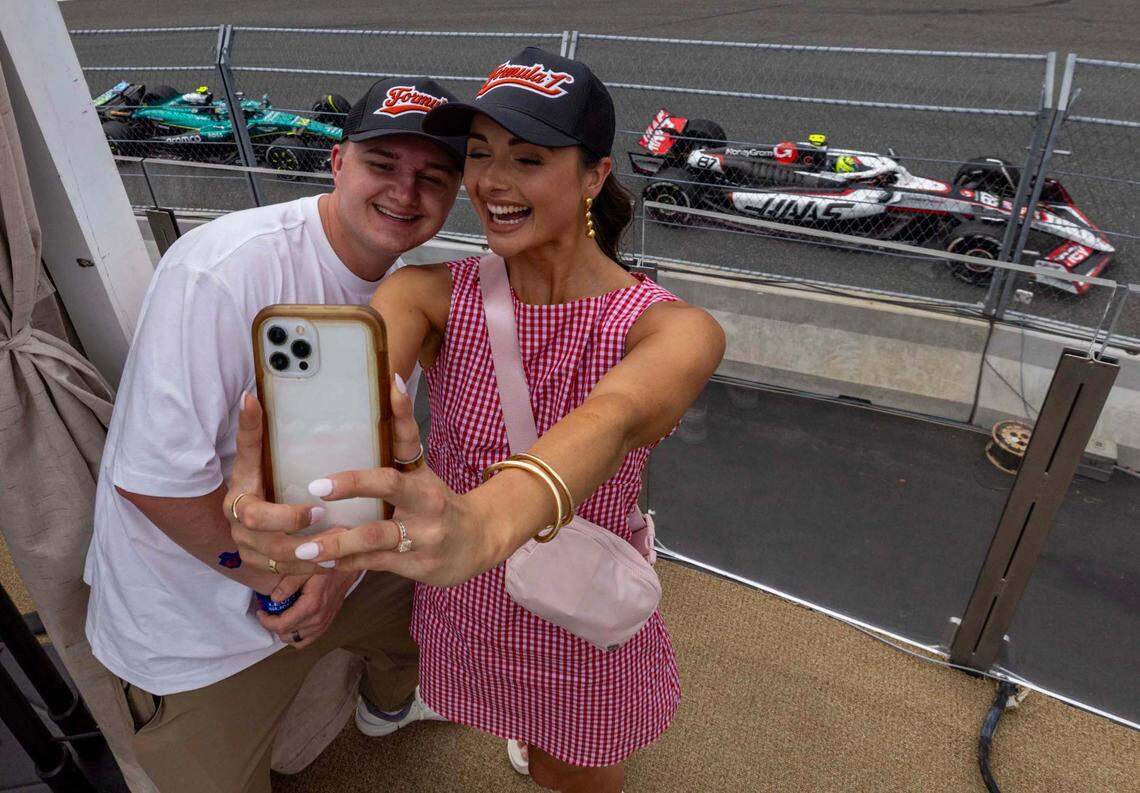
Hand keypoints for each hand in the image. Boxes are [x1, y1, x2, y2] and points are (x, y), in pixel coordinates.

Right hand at [224, 391, 325, 576]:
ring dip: (315, 556)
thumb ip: (252, 431)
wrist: (248, 510)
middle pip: (267, 540)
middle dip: (301, 534)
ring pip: (282, 561)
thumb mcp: (256, 456)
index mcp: (239, 499)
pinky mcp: (263, 566)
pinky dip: (316, 570)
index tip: (316, 508)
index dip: (284, 514)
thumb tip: (250, 396)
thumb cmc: (260, 476)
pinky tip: (340, 562)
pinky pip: (290, 574)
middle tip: (335, 525)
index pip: (253, 513)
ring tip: (345, 546)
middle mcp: (239, 528)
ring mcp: (250, 550)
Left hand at [230, 374, 504, 586]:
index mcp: (422, 473)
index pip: (410, 436)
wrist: (478, 542)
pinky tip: (320, 565)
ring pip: (376, 536)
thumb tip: (390, 381)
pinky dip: (346, 565)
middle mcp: (425, 500)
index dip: (400, 410)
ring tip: (305, 548)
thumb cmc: (438, 502)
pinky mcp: (416, 564)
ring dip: (339, 543)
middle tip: (317, 486)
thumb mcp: (421, 471)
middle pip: (390, 485)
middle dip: (354, 485)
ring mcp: (422, 534)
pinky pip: (374, 563)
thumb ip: (401, 435)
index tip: (388, 383)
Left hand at [257, 570, 355, 648]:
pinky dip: (298, 635)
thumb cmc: (326, 564)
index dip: (266, 621)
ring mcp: (325, 622)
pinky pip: (310, 638)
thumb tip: (274, 599)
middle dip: (274, 626)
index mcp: (311, 606)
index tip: (261, 611)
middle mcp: (319, 618)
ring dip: (286, 632)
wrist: (348, 564)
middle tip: (269, 612)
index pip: (282, 626)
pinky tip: (293, 622)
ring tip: (279, 618)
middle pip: (288, 635)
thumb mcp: (304, 568)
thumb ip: (288, 583)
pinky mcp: (328, 622)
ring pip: (298, 641)